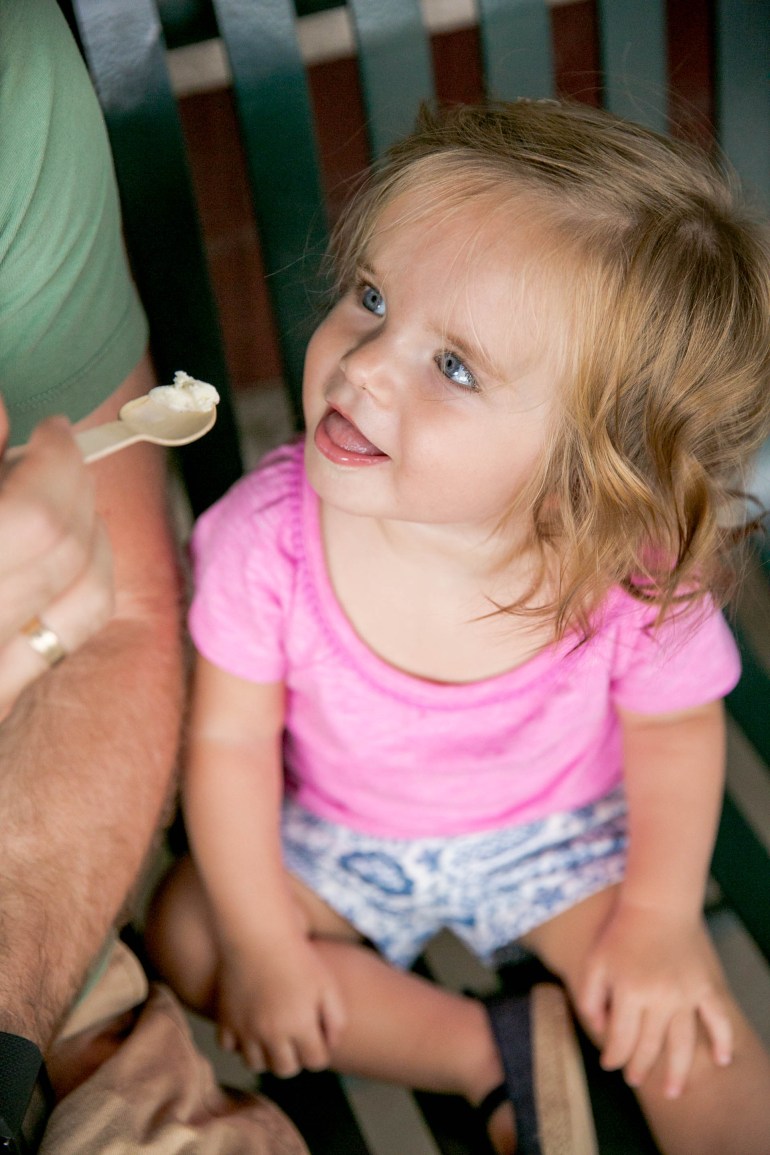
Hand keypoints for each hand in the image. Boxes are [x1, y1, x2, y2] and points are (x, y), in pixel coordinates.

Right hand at [0, 402, 112, 714]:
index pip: (30, 517)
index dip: (42, 451)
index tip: (38, 422)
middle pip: (56, 541)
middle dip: (69, 477)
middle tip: (52, 446)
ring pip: (84, 587)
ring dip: (89, 524)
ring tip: (67, 490)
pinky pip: (74, 628)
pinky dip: (88, 574)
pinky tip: (72, 547)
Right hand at [216, 933, 346, 1077]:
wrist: (258, 931)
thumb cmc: (297, 955)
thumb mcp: (327, 983)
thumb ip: (336, 1018)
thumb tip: (331, 1045)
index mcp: (300, 1026)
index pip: (316, 1062)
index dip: (320, 1049)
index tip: (317, 1035)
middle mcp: (271, 1034)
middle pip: (286, 1069)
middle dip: (295, 1057)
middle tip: (296, 1036)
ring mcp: (245, 1029)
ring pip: (256, 1065)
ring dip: (267, 1054)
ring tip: (274, 1033)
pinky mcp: (225, 1020)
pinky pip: (229, 1048)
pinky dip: (238, 1042)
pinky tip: (249, 1024)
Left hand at [578, 901, 733, 1097]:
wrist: (657, 905)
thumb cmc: (621, 932)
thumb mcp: (595, 961)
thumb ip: (590, 996)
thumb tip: (597, 1028)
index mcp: (630, 992)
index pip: (621, 1039)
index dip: (613, 1056)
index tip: (609, 1064)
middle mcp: (659, 998)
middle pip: (650, 1046)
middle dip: (639, 1067)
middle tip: (634, 1079)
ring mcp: (685, 994)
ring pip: (683, 1044)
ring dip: (678, 1072)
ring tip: (672, 1091)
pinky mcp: (704, 987)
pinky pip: (717, 1019)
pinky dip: (723, 1041)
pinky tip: (721, 1060)